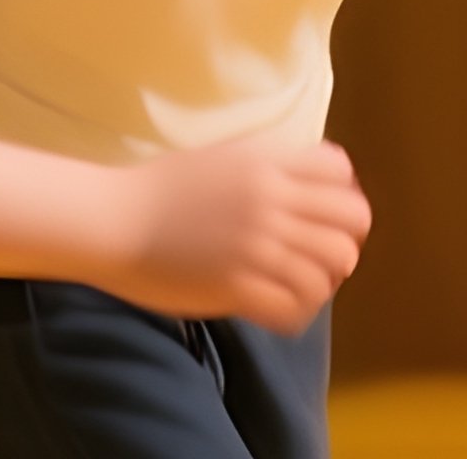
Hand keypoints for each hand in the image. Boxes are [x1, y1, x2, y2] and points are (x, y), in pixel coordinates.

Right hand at [99, 138, 371, 334]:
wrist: (115, 220)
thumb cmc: (165, 188)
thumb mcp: (228, 156)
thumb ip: (272, 163)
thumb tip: (312, 178)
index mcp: (270, 164)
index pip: (339, 172)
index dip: (340, 193)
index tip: (325, 215)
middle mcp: (272, 201)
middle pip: (350, 220)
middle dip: (347, 238)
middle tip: (327, 255)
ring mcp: (256, 245)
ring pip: (331, 265)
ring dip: (327, 278)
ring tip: (309, 285)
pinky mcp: (235, 288)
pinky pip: (294, 305)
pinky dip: (299, 310)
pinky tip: (285, 309)